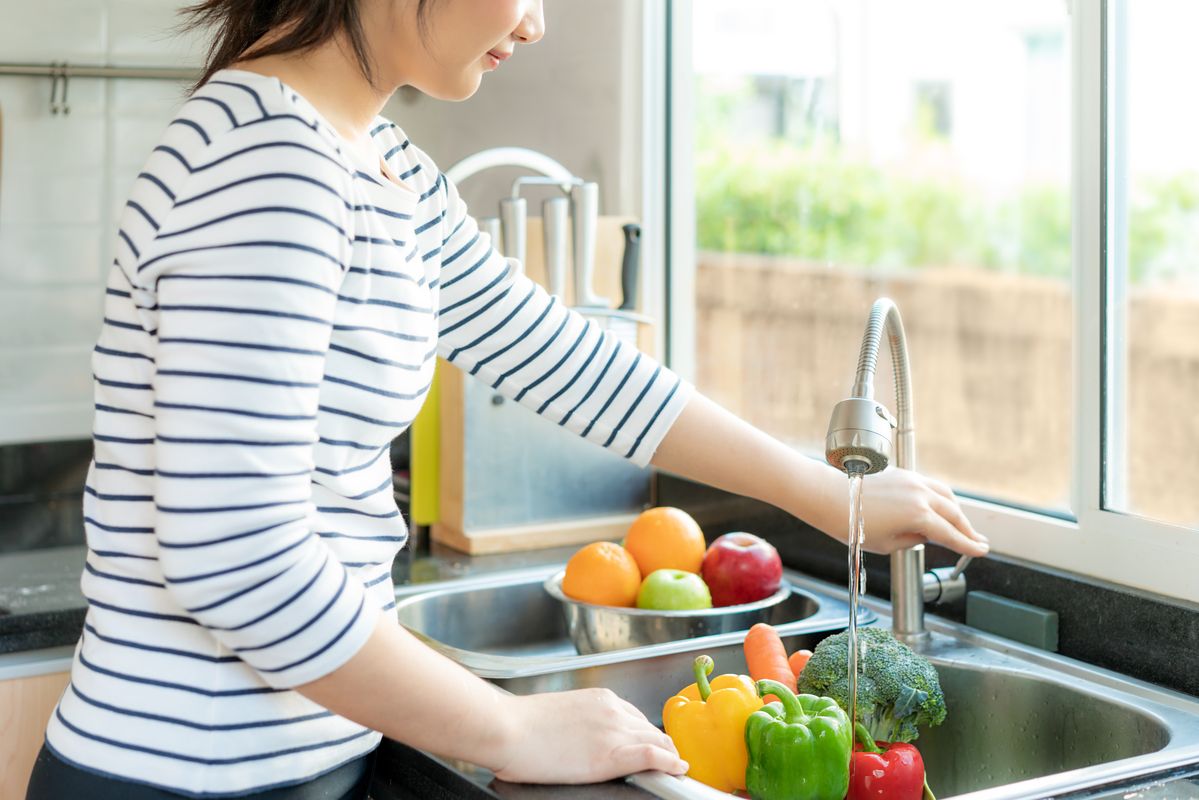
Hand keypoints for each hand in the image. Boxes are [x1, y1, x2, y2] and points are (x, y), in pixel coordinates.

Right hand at [491, 688, 687, 783]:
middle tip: (668, 762)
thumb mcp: (559, 715)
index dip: (647, 735)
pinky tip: (677, 769)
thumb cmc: (518, 726)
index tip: (652, 746)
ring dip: (669, 755)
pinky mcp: (611, 754)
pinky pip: (652, 755)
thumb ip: (580, 724)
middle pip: (651, 729)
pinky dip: (670, 762)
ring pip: (658, 741)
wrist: (506, 728)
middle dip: (662, 746)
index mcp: (600, 699)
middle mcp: (613, 710)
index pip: (636, 717)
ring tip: (674, 768)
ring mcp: (614, 731)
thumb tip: (580, 740)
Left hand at [854, 467, 989, 555]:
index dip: (967, 545)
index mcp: (917, 515)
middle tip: (978, 541)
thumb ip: (912, 540)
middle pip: (954, 514)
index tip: (981, 551)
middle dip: (967, 530)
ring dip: (957, 512)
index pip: (950, 534)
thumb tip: (926, 535)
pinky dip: (942, 498)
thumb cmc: (852, 524)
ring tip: (963, 526)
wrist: (829, 496)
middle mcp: (919, 495)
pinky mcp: (903, 474)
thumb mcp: (886, 544)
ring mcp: (912, 481)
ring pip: (946, 496)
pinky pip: (931, 486)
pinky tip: (942, 507)